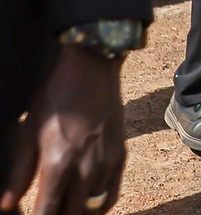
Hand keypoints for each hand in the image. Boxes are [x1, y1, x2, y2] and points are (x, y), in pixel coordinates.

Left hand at [0, 46, 125, 214]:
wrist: (91, 70)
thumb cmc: (55, 98)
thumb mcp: (28, 133)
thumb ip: (19, 172)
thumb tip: (6, 203)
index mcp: (58, 164)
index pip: (47, 211)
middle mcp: (86, 168)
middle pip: (71, 213)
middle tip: (47, 213)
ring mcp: (107, 163)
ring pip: (93, 208)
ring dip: (77, 213)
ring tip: (64, 211)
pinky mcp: (120, 156)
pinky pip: (111, 194)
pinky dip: (98, 205)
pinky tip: (85, 204)